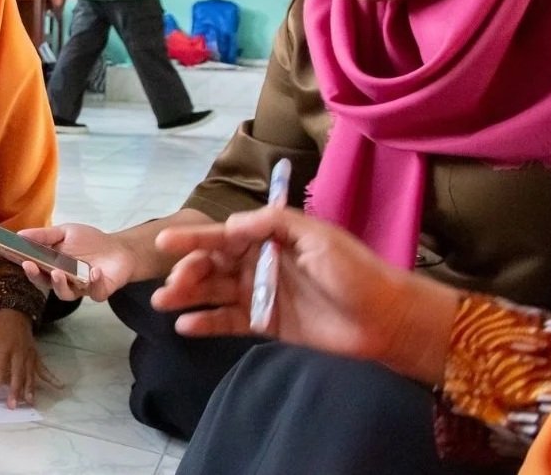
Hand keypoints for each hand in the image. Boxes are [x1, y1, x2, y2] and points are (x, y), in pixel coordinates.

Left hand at [0, 309, 57, 408]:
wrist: (16, 313)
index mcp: (4, 350)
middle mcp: (18, 354)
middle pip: (17, 375)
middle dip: (15, 392)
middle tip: (12, 406)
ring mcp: (29, 356)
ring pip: (30, 375)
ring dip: (30, 389)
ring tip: (29, 403)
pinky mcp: (36, 356)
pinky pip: (43, 368)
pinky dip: (51, 377)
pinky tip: (59, 386)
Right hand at [16, 224, 137, 301]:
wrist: (119, 250)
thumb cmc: (90, 241)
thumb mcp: (65, 232)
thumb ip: (44, 236)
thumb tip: (19, 234)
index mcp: (52, 266)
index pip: (33, 266)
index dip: (20, 262)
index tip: (8, 254)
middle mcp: (63, 280)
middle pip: (45, 283)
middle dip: (36, 276)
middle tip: (30, 265)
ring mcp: (80, 288)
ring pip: (65, 293)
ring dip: (60, 284)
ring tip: (58, 272)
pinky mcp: (98, 292)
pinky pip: (93, 292)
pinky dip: (94, 282)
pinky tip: (95, 271)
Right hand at [152, 207, 460, 384]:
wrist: (386, 319)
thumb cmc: (356, 271)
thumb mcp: (318, 236)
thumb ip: (273, 224)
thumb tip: (229, 224)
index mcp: (271, 237)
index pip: (224, 235)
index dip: (194, 238)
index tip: (165, 242)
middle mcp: (261, 262)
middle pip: (213, 264)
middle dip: (188, 271)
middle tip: (172, 285)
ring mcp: (262, 293)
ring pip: (215, 292)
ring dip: (188, 295)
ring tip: (163, 303)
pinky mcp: (266, 324)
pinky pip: (229, 321)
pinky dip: (206, 323)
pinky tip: (186, 326)